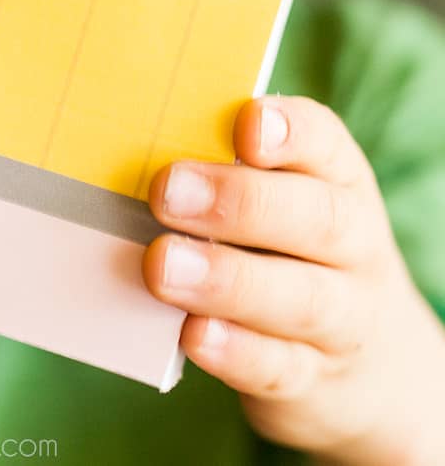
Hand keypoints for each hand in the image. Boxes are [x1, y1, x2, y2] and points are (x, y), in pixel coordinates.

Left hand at [143, 97, 444, 464]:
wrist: (373, 366)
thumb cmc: (296, 252)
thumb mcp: (286, 201)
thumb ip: (227, 171)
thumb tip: (135, 144)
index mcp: (339, 181)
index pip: (326, 143)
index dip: (290, 132)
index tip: (246, 126)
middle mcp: (353, 245)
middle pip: (316, 219)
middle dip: (240, 202)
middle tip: (167, 192)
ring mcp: (342, 318)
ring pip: (300, 298)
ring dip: (226, 280)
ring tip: (162, 265)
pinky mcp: (313, 381)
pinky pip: (278, 367)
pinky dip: (234, 351)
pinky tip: (191, 333)